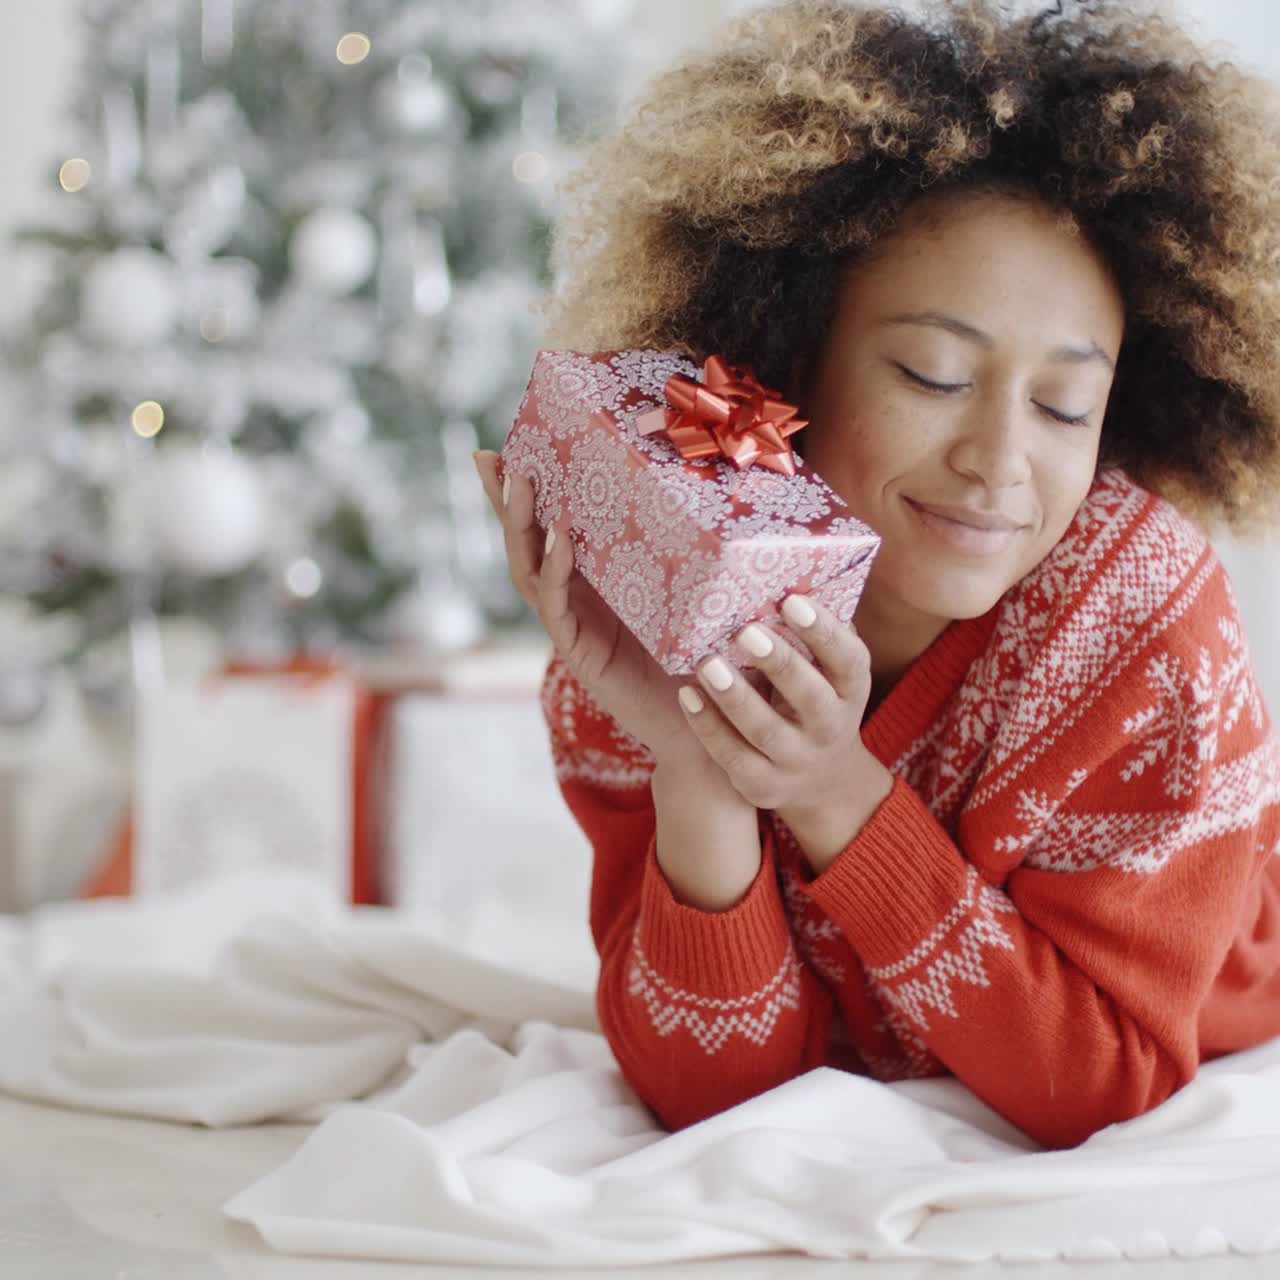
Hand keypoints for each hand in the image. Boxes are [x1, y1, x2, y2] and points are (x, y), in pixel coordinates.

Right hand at [474, 450, 709, 770]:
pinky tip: (560, 541)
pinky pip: (557, 608)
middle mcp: (575, 601)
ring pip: (530, 572)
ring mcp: (573, 628)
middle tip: (490, 459)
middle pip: (526, 544)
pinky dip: (555, 572)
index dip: (528, 494)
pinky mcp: (581, 655)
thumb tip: (724, 486)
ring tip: (522, 485)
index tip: (508, 446)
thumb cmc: (709, 658)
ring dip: (522, 528)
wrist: (712, 729)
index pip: (551, 529)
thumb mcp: (698, 592)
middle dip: (505, 502)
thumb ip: (696, 552)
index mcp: (596, 582)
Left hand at [677, 592, 894, 869]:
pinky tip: (687, 695)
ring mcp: (796, 761)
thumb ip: (815, 630)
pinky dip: (707, 726)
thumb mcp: (829, 671)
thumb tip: (792, 569)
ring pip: (765, 730)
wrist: (822, 780)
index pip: (848, 659)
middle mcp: (830, 727)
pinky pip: (731, 756)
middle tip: (747, 632)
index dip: (824, 632)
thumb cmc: (815, 698)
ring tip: (707, 663)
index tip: (792, 602)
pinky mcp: (761, 784)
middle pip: (810, 697)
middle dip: (779, 663)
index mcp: (850, 689)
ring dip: (735, 696)